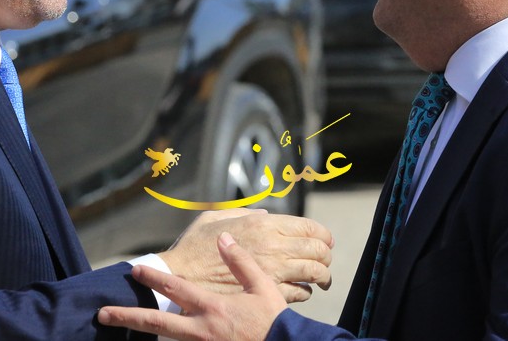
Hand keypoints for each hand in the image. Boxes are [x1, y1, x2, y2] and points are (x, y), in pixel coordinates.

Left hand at [100, 232, 286, 340]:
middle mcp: (200, 331)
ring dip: (142, 334)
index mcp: (212, 308)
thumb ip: (241, 261)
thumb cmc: (274, 322)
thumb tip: (224, 238)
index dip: (152, 277)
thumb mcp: (263, 287)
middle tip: (102, 313)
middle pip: (155, 323)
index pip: (175, 289)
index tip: (134, 268)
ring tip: (119, 329)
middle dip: (126, 316)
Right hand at [158, 208, 333, 302]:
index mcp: (263, 225)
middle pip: (318, 250)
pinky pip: (300, 293)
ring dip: (323, 276)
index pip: (310, 227)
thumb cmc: (194, 247)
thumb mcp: (214, 218)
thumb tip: (265, 215)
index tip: (325, 241)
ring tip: (323, 280)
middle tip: (326, 260)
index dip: (323, 235)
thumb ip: (242, 213)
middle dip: (326, 255)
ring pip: (314, 273)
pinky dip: (306, 292)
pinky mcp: (267, 294)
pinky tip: (303, 291)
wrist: (180, 278)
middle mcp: (273, 246)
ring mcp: (273, 271)